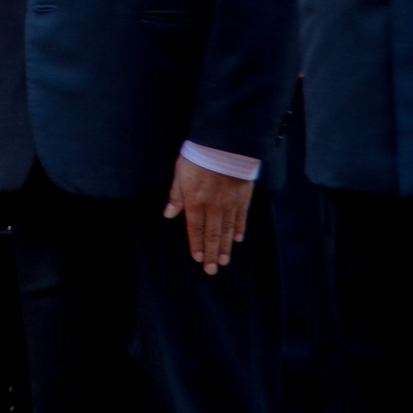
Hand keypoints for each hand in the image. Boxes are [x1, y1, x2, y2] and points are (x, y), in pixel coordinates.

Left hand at [163, 155, 254, 274]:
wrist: (225, 142)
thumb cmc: (198, 154)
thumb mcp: (180, 172)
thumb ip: (176, 195)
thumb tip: (169, 214)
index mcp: (195, 200)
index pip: (195, 228)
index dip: (196, 244)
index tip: (197, 258)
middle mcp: (213, 206)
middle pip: (212, 234)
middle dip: (211, 253)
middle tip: (212, 270)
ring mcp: (229, 203)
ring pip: (227, 230)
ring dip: (225, 247)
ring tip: (224, 260)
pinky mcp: (243, 197)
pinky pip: (241, 218)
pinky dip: (239, 230)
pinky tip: (238, 239)